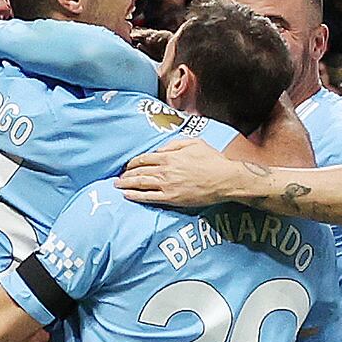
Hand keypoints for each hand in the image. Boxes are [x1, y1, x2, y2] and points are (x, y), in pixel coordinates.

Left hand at [119, 142, 264, 212]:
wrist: (224, 179)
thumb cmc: (212, 160)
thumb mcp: (194, 143)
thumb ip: (175, 144)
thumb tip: (160, 149)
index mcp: (169, 156)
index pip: (144, 158)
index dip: (133, 162)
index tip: (127, 166)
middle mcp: (165, 170)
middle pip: (139, 171)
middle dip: (126, 175)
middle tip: (118, 178)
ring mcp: (166, 185)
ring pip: (141, 184)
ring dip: (127, 184)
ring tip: (118, 186)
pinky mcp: (171, 198)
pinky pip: (149, 197)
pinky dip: (136, 196)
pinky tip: (128, 195)